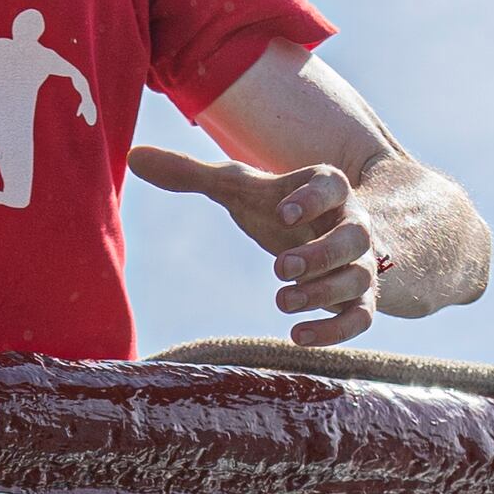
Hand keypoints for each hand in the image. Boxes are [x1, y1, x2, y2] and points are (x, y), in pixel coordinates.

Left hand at [129, 144, 383, 342]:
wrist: (321, 238)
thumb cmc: (277, 209)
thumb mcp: (237, 189)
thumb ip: (190, 173)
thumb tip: (133, 156)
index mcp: (327, 189)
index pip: (333, 185)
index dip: (312, 198)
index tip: (281, 211)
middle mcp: (351, 225)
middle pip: (353, 236)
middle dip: (320, 253)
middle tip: (279, 267)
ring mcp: (359, 264)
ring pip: (357, 277)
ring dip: (322, 292)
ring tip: (281, 301)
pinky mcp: (360, 301)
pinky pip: (361, 318)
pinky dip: (335, 331)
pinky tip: (296, 337)